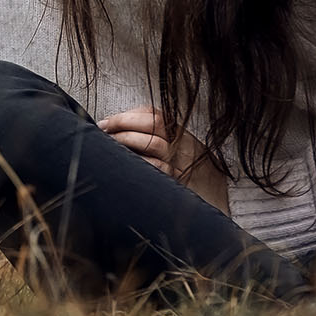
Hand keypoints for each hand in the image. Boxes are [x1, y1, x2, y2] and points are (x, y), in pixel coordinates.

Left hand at [96, 106, 231, 215]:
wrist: (211, 201)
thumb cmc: (185, 175)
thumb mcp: (175, 151)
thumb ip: (153, 137)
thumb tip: (113, 129)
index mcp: (180, 135)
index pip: (155, 115)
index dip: (128, 115)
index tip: (108, 121)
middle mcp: (183, 145)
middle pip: (154, 124)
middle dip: (123, 123)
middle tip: (104, 129)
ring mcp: (181, 162)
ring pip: (153, 142)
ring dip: (126, 139)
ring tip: (110, 144)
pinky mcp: (175, 180)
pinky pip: (155, 167)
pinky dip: (136, 161)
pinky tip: (123, 163)